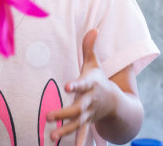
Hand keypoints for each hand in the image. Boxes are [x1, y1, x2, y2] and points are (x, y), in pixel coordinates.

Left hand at [46, 29, 117, 144]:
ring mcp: (89, 115)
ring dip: (66, 132)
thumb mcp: (94, 63)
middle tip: (49, 116)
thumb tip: (94, 28)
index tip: (68, 85)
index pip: (82, 84)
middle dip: (64, 114)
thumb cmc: (99, 79)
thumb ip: (90, 47)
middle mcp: (90, 101)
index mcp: (91, 85)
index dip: (76, 84)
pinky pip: (82, 135)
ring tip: (52, 137)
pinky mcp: (87, 123)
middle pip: (77, 108)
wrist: (114, 101)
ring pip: (77, 124)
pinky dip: (78, 143)